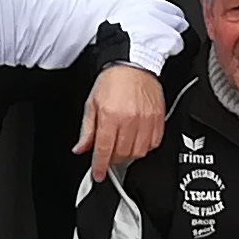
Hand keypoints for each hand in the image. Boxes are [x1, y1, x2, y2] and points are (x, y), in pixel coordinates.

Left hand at [74, 64, 165, 180]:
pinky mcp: (158, 120)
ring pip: (138, 153)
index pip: (104, 150)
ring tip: (121, 147)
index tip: (98, 174)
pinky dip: (143, 148)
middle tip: (107, 155)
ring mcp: (146, 121)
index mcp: (110, 116)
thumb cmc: (113, 80)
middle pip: (121, 154)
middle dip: (112, 160)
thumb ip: (87, 130)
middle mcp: (129, 120)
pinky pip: (153, 144)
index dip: (99, 166)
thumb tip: (81, 148)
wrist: (134, 64)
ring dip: (127, 156)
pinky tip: (135, 141)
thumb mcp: (92, 103)